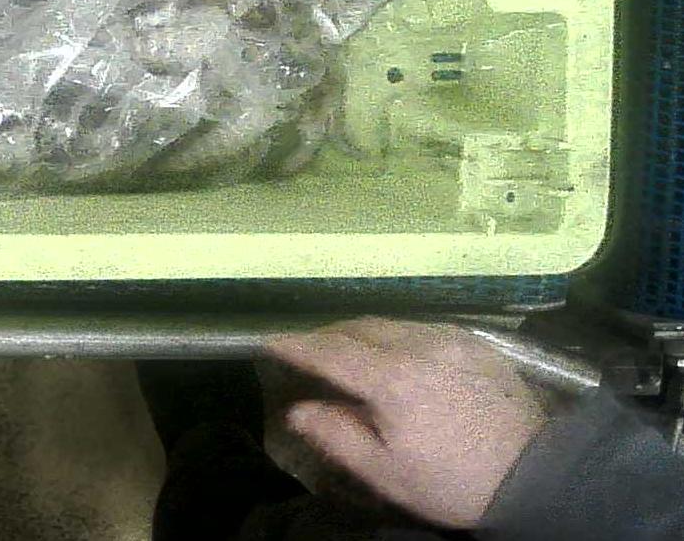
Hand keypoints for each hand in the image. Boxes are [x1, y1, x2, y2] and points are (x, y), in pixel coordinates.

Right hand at [265, 317, 550, 528]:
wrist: (537, 478)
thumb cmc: (454, 482)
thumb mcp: (387, 473)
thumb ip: (336, 436)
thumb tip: (298, 410)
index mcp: (391, 380)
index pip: (329, 352)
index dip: (296, 345)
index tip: (269, 341)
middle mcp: (418, 346)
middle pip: (358, 328)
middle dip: (326, 336)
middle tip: (305, 349)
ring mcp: (450, 340)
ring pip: (390, 323)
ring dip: (360, 332)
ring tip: (346, 349)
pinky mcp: (476, 343)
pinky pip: (421, 327)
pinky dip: (395, 334)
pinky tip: (394, 352)